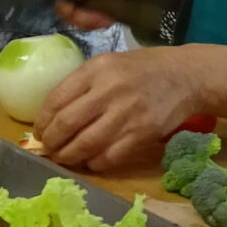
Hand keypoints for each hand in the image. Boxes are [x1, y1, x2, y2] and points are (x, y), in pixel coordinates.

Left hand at [39, 47, 225, 173]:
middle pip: (67, 124)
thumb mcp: (108, 64)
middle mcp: (109, 91)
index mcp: (96, 69)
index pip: (57, 99)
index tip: (40, 131)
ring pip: (85, 144)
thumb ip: (82, 84)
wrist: (186, 76)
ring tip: (64, 158)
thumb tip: (54, 114)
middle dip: (52, 142)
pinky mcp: (142, 134)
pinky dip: (95, 163)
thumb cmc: (143, 69)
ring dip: (69, 156)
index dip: (43, 120)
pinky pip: (110, 156)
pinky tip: (90, 161)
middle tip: (49, 149)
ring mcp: (127, 114)